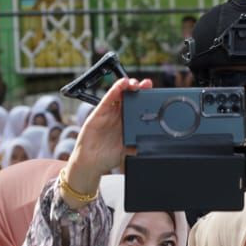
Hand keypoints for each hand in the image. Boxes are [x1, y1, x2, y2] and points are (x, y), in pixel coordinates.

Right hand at [65, 76, 150, 196]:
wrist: (91, 163)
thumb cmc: (108, 157)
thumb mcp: (129, 151)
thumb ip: (139, 146)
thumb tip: (153, 147)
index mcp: (128, 123)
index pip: (138, 107)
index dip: (146, 99)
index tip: (155, 94)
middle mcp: (119, 116)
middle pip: (130, 97)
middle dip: (139, 89)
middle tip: (146, 85)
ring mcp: (109, 113)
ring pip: (119, 95)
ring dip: (127, 86)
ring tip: (135, 82)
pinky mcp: (99, 113)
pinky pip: (107, 99)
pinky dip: (114, 90)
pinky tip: (121, 84)